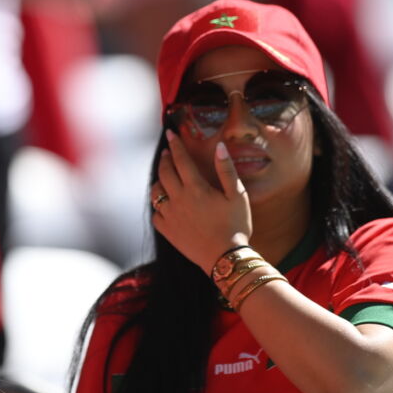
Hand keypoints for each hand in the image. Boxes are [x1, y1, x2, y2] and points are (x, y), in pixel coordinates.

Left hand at [151, 132, 251, 273]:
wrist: (225, 258)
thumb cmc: (236, 225)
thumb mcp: (237, 195)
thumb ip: (226, 169)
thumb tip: (220, 146)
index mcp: (196, 188)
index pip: (181, 160)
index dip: (175, 145)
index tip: (170, 134)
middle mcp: (179, 200)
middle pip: (165, 172)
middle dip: (165, 159)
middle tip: (168, 152)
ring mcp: (170, 216)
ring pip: (155, 193)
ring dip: (158, 181)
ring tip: (164, 177)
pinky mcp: (167, 231)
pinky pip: (156, 214)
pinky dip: (158, 206)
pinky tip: (165, 204)